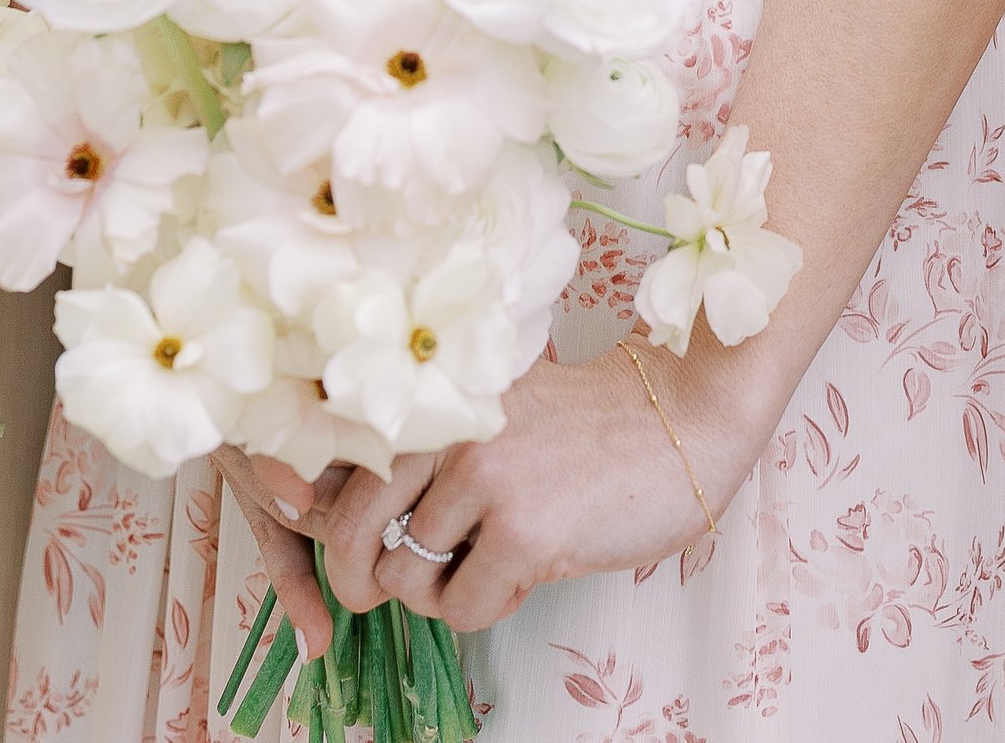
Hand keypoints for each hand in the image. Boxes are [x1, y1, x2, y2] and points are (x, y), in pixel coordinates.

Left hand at [216, 342, 761, 641]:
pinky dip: (488, 607)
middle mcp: (447, 430)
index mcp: (435, 396)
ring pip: (406, 579)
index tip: (336, 535)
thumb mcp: (493, 416)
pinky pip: (462, 609)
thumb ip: (429, 448)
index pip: (338, 461)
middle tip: (382, 588)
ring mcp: (482, 479)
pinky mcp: (521, 533)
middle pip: (349, 531)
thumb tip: (339, 511)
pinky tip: (529, 571)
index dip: (322, 513)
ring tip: (492, 562)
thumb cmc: (587, 427)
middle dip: (358, 578)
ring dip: (442, 591)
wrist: (682, 418)